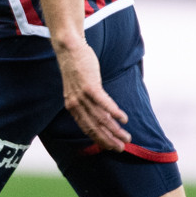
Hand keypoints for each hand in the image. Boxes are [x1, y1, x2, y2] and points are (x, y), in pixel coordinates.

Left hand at [55, 35, 129, 153]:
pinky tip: (124, 119)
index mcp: (72, 107)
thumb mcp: (78, 88)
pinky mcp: (90, 86)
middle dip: (109, 140)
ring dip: (115, 130)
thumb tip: (103, 113)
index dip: (100, 140)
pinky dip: (115, 112)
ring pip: (101, 118)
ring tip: (126, 137)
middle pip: (94, 127)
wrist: (69, 48)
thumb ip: (87, 102)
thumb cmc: (77, 67)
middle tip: (121, 148)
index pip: (87, 129)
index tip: (112, 147)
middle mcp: (75, 104)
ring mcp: (82, 96)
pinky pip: (104, 103)